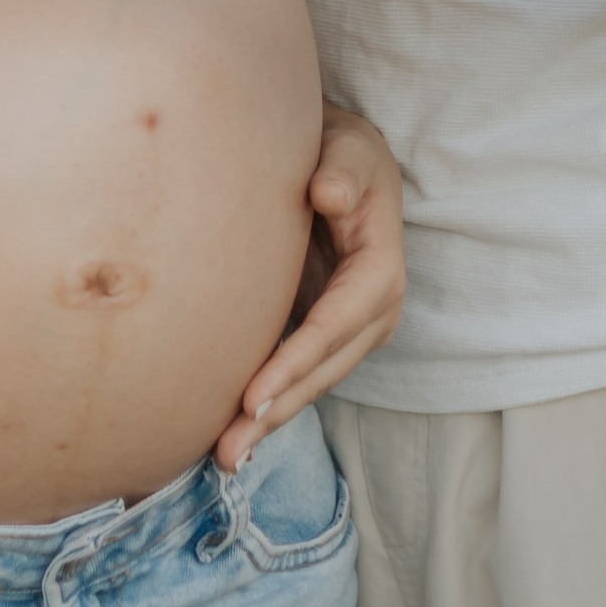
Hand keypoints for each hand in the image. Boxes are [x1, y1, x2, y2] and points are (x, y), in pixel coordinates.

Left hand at [217, 109, 403, 471]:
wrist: (341, 162)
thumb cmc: (342, 153)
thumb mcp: (349, 149)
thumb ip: (341, 170)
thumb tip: (329, 194)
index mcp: (381, 271)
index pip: (335, 325)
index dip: (295, 362)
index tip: (252, 394)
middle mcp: (373, 313)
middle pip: (323, 370)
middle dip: (277, 410)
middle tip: (228, 449)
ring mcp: (351, 331)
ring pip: (310, 384)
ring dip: (269, 421)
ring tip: (224, 457)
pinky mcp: (324, 336)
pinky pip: (297, 376)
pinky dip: (268, 405)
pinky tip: (233, 436)